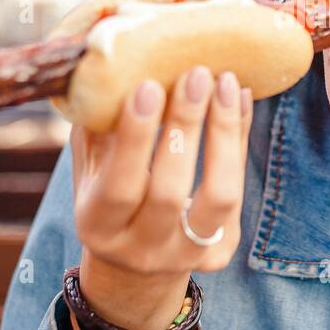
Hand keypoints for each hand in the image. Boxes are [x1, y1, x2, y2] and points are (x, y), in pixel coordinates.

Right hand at [70, 65, 253, 329]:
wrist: (136, 265)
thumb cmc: (110, 196)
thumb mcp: (90, 170)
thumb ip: (97, 129)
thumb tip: (108, 64)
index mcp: (98, 226)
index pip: (119, 187)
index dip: (135, 138)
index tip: (148, 85)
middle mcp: (141, 248)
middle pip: (170, 191)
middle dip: (185, 126)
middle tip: (196, 73)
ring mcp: (185, 254)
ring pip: (218, 197)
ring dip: (224, 133)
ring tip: (226, 82)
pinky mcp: (222, 251)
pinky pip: (239, 191)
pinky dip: (239, 139)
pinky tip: (239, 98)